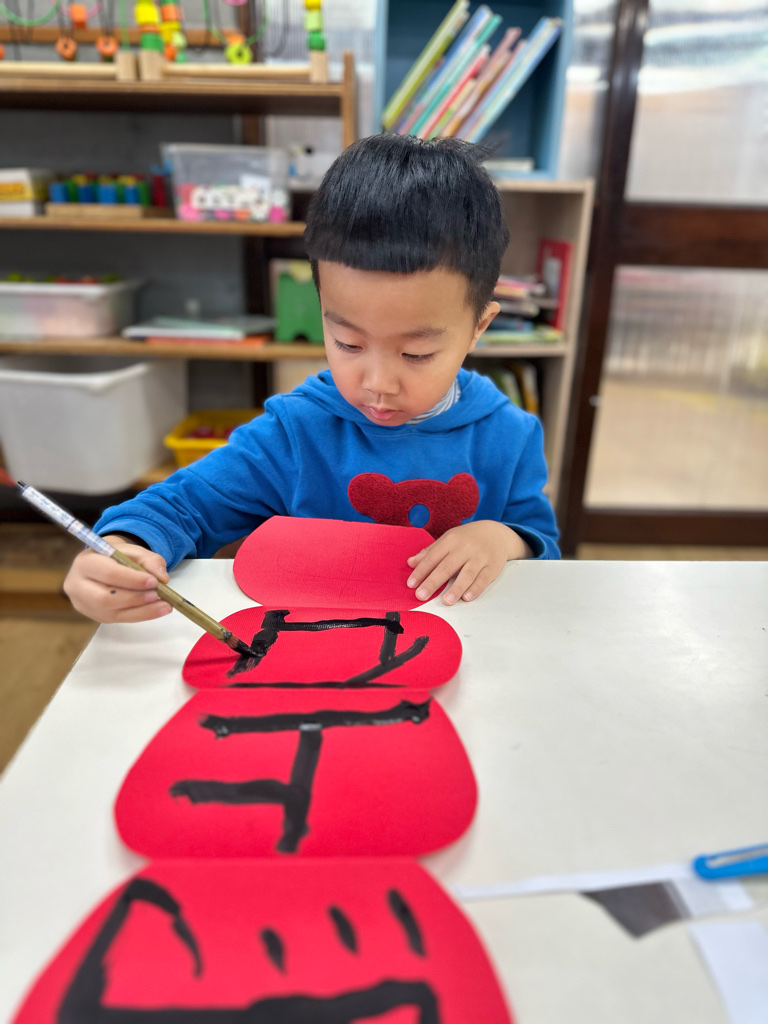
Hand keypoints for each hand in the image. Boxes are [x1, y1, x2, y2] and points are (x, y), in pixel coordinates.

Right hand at [63, 535, 171, 623]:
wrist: (102, 564)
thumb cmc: (116, 556)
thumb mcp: (132, 550)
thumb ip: (149, 560)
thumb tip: (162, 578)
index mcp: (85, 562)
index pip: (108, 574)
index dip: (132, 580)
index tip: (154, 581)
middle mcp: (78, 585)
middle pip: (105, 598)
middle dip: (135, 598)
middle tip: (158, 595)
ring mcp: (84, 604)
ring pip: (112, 612)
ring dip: (141, 610)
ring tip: (163, 605)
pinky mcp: (95, 615)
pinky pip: (118, 619)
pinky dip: (140, 615)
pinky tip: (156, 610)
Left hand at [406, 521, 531, 605]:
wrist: (497, 534)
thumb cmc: (467, 539)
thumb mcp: (448, 539)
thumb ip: (430, 552)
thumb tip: (410, 562)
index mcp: (451, 540)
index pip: (433, 557)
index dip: (421, 571)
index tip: (411, 584)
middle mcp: (465, 548)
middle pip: (447, 567)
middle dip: (433, 582)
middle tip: (421, 596)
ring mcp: (480, 557)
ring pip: (467, 574)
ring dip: (456, 588)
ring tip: (445, 601)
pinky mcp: (493, 567)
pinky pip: (483, 579)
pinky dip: (475, 589)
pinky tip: (467, 597)